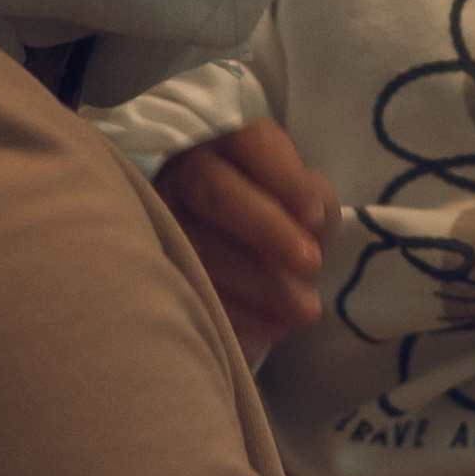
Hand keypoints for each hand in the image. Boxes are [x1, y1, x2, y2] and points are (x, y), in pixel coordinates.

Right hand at [154, 124, 339, 357]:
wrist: (250, 258)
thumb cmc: (283, 218)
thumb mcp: (307, 199)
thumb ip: (310, 200)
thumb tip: (305, 224)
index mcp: (233, 147)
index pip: (253, 147)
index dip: (285, 181)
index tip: (316, 220)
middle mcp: (189, 173)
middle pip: (216, 192)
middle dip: (267, 231)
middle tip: (310, 265)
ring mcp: (165, 218)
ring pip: (198, 246)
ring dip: (256, 282)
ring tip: (303, 309)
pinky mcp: (158, 264)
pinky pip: (189, 290)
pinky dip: (236, 314)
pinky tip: (273, 328)